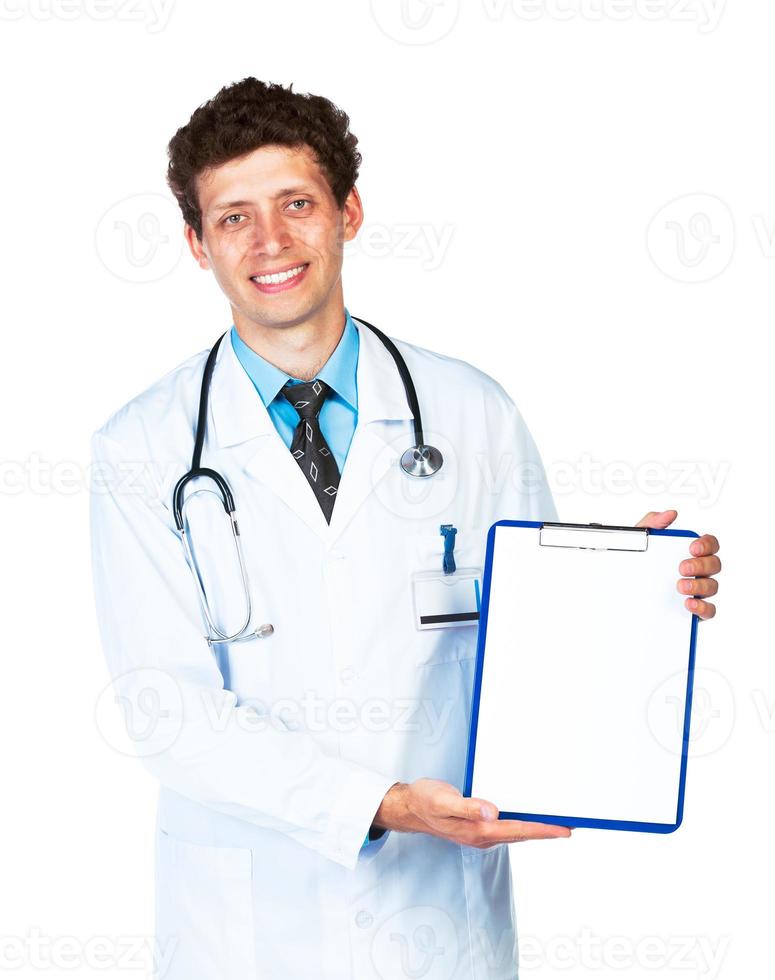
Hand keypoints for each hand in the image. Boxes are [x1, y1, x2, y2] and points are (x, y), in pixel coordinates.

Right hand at [373, 778, 571, 846]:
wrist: (410, 807)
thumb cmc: (425, 801)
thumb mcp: (443, 800)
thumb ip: (468, 806)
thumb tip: (493, 812)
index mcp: (478, 830)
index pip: (519, 830)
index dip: (543, 830)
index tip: (564, 830)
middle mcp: (482, 835)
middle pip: (522, 835)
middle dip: (546, 831)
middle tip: (570, 827)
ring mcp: (480, 834)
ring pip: (515, 833)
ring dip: (535, 829)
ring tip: (555, 824)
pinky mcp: (477, 827)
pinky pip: (506, 828)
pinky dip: (521, 824)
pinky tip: (526, 818)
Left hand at [635, 510, 720, 619]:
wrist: (619, 589)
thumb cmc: (635, 563)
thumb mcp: (637, 540)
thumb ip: (652, 524)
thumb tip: (670, 514)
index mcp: (688, 553)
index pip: (710, 544)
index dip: (707, 544)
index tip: (692, 547)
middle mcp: (697, 571)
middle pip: (714, 565)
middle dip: (700, 565)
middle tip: (681, 568)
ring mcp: (696, 590)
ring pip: (713, 587)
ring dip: (699, 585)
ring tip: (679, 586)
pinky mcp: (693, 610)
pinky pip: (708, 611)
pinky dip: (702, 608)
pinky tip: (688, 603)